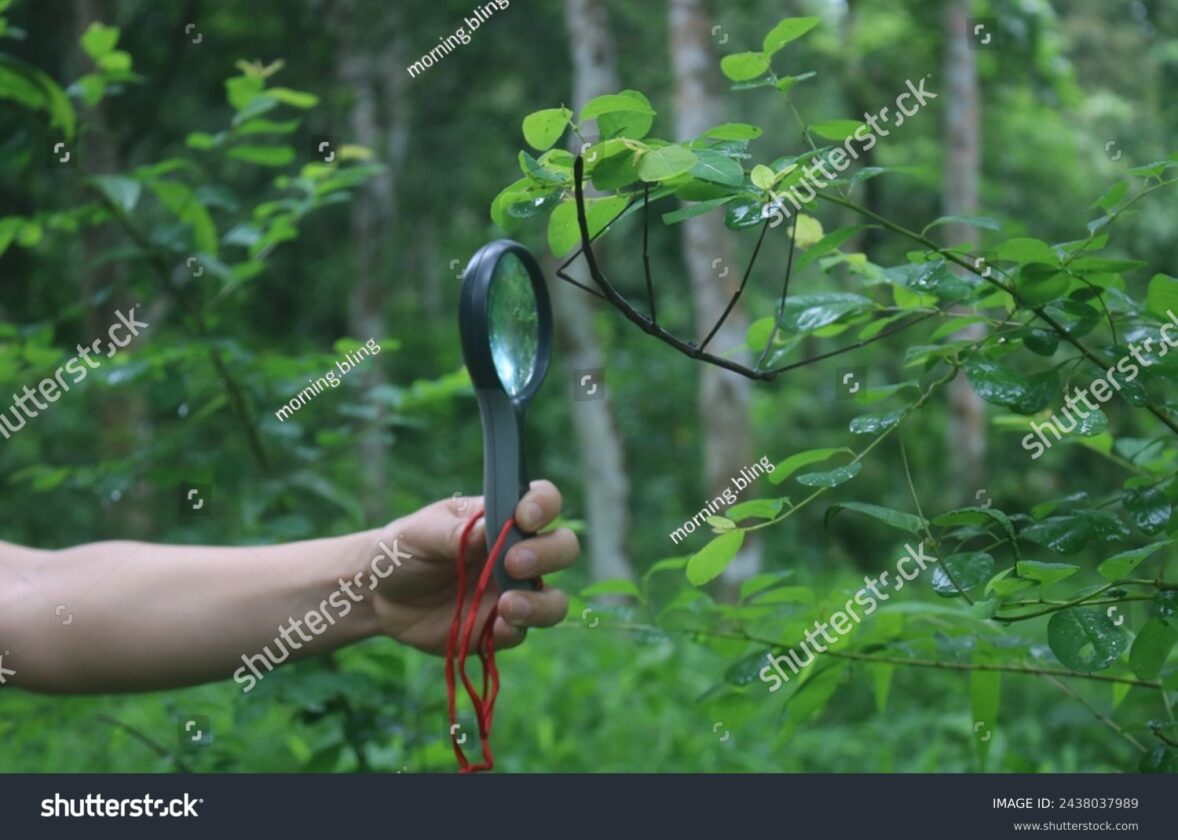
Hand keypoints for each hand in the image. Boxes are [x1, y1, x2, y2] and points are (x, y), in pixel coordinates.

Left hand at [365, 480, 577, 654]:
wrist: (378, 596)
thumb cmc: (402, 550)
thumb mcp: (419, 533)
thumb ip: (456, 532)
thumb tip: (493, 529)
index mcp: (501, 518)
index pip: (543, 502)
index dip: (544, 505)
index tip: (525, 516)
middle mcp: (517, 553)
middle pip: (563, 549)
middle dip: (549, 555)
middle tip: (512, 563)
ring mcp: (512, 592)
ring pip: (554, 599)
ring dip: (540, 603)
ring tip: (508, 605)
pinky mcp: (499, 628)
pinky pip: (523, 632)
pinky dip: (515, 630)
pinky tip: (495, 627)